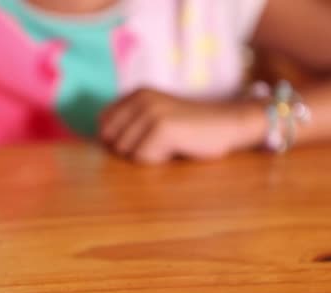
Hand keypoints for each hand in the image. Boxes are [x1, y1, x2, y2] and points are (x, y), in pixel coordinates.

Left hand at [99, 88, 265, 163]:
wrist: (229, 123)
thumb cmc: (192, 127)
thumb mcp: (156, 116)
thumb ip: (130, 123)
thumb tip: (101, 141)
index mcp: (136, 94)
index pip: (103, 123)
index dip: (117, 139)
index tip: (143, 139)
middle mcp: (140, 99)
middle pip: (111, 140)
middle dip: (132, 149)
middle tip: (160, 142)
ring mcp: (151, 112)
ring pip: (126, 151)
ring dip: (147, 155)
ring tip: (170, 143)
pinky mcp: (161, 129)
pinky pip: (143, 158)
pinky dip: (159, 160)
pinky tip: (177, 148)